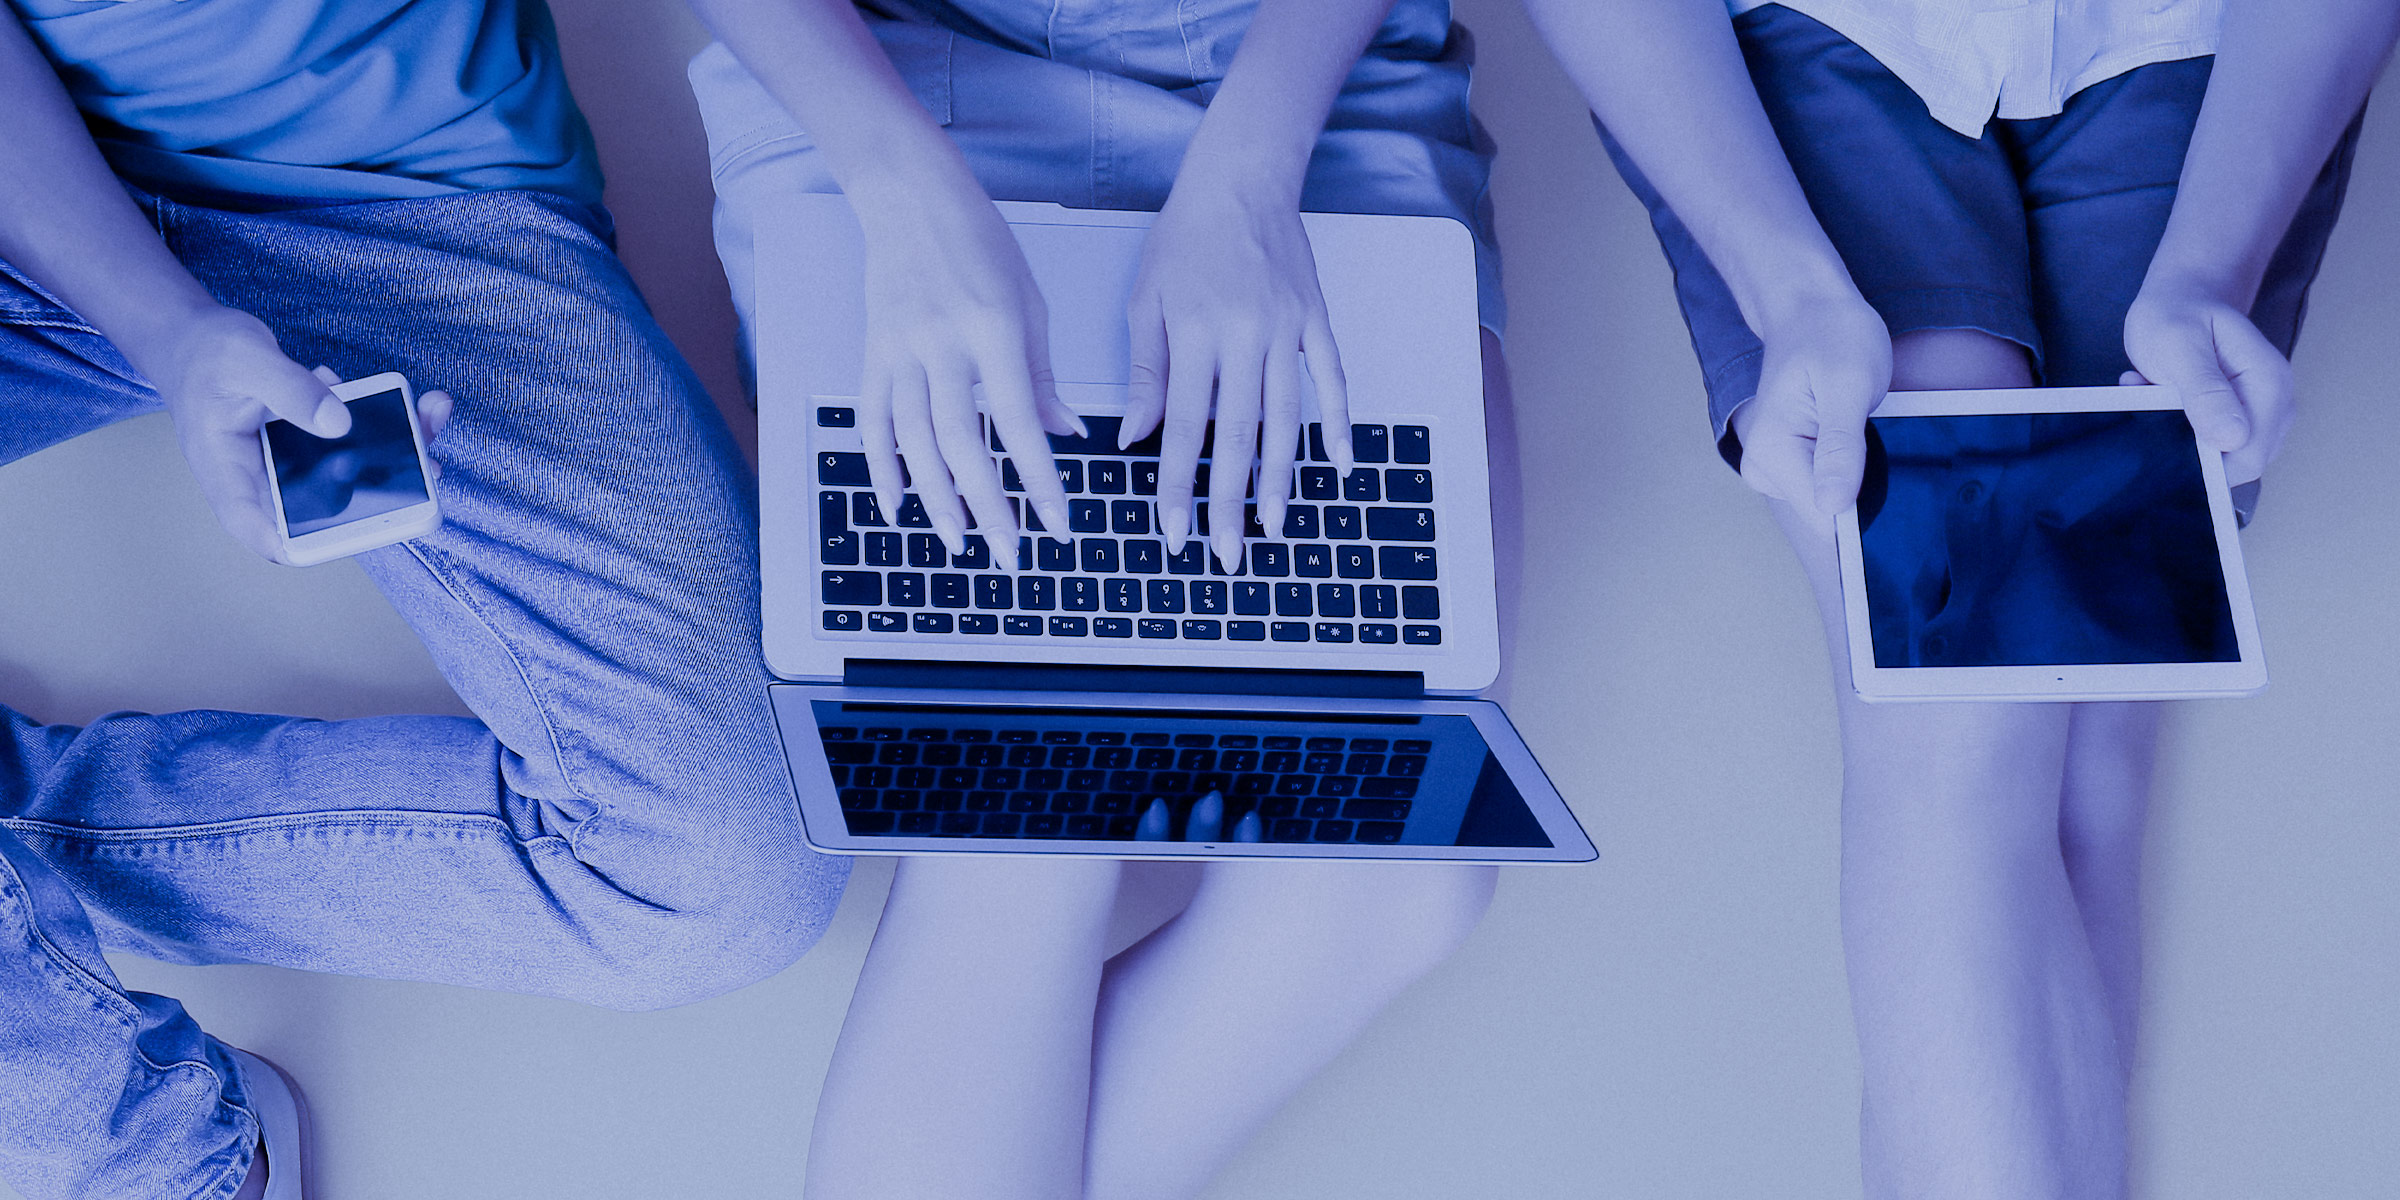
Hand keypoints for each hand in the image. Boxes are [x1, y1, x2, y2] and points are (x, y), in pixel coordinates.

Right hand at [151, 307, 449, 561]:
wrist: (196, 336)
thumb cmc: (207, 352)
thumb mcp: (246, 361)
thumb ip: (291, 391)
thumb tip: (339, 424)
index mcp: (227, 471)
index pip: (254, 526)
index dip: (298, 544)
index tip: (348, 537)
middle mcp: (260, 476)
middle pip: (317, 506)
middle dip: (376, 492)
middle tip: (426, 467)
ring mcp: (286, 463)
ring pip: (344, 473)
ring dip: (392, 450)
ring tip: (429, 415)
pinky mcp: (307, 443)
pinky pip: (348, 443)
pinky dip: (377, 422)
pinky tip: (391, 393)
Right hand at [853, 186, 1079, 557]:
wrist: (910, 198)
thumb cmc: (981, 243)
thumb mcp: (1030, 302)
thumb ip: (1042, 374)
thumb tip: (1062, 435)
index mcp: (992, 330)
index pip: (1019, 423)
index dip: (1039, 480)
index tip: (1059, 523)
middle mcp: (941, 345)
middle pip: (962, 443)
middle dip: (988, 506)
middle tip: (1008, 552)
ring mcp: (899, 351)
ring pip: (914, 442)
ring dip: (936, 499)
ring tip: (958, 542)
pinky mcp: (872, 354)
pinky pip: (873, 422)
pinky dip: (881, 468)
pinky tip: (896, 506)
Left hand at [1122, 185, 1348, 569]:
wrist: (1241, 181)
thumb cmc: (1185, 237)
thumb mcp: (1146, 300)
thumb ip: (1146, 372)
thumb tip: (1136, 438)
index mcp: (1196, 333)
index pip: (1185, 426)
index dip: (1178, 485)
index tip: (1174, 531)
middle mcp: (1246, 335)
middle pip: (1238, 435)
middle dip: (1229, 501)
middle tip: (1226, 553)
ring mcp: (1288, 330)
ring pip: (1287, 419)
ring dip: (1281, 479)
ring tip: (1273, 526)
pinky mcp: (1316, 320)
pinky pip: (1333, 380)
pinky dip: (1339, 424)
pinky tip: (1341, 465)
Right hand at [1728, 291, 1892, 525]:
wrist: (1811, 310)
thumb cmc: (1832, 336)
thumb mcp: (1849, 385)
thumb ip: (1841, 448)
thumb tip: (1834, 506)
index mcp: (1772, 452)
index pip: (1826, 517)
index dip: (1867, 510)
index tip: (1890, 484)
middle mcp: (1764, 468)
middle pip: (1828, 515)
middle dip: (1863, 489)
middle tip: (1876, 440)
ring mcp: (1774, 469)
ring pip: (1831, 505)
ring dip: (1859, 478)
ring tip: (1865, 433)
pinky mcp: (1789, 466)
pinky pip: (1828, 488)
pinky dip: (1852, 470)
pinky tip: (1857, 439)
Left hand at [2122, 283, 2290, 485]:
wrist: (2180, 295)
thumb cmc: (2177, 313)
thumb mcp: (2180, 346)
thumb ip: (2205, 391)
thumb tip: (2232, 439)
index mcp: (2268, 385)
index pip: (2250, 457)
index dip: (2207, 463)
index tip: (2166, 436)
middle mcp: (2273, 404)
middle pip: (2237, 463)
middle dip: (2188, 447)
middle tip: (2156, 405)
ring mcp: (2257, 412)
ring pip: (2219, 455)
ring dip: (2178, 436)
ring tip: (2157, 394)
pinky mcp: (2235, 416)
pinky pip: (2208, 442)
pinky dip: (2176, 428)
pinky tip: (2159, 397)